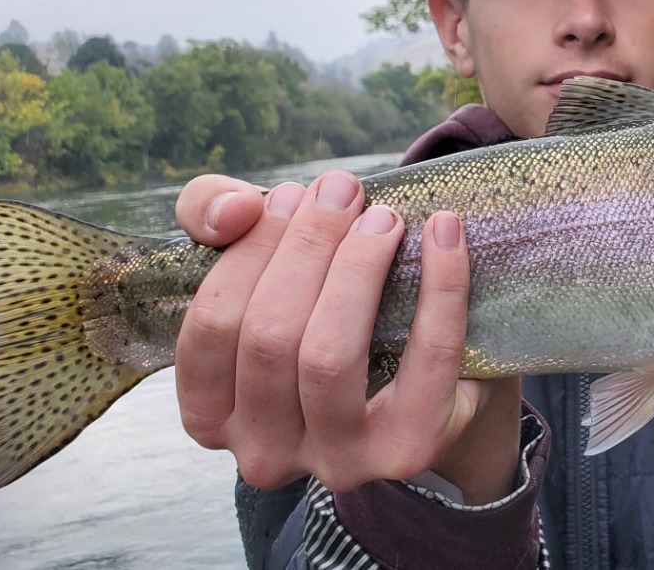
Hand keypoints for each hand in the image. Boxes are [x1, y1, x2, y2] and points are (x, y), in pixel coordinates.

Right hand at [172, 171, 522, 499]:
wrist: (420, 378)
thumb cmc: (317, 309)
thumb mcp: (254, 259)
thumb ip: (211, 215)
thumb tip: (235, 212)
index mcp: (211, 415)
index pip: (213, 327)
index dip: (249, 252)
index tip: (289, 196)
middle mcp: (262, 454)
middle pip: (271, 338)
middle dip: (308, 248)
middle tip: (343, 191)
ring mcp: (336, 462)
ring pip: (329, 356)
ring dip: (358, 267)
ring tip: (384, 216)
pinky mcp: (407, 451)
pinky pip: (426, 360)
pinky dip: (440, 285)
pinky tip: (443, 231)